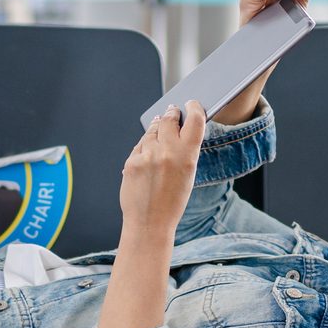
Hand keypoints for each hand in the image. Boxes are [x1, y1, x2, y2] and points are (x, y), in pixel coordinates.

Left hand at [120, 101, 205, 238]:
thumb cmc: (172, 202)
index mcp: (188, 156)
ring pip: (152, 131)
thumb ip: (185, 151)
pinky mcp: (132, 161)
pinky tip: (148, 154)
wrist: (150, 223)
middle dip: (171, 113)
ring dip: (156, 129)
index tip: (191, 104)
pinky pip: (139, 146)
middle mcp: (167, 152)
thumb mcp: (188, 175)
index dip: (194, 108)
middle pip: (169, 119)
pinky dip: (144, 147)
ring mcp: (147, 156)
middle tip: (172, 110)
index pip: (195, 121)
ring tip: (160, 129)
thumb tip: (178, 127)